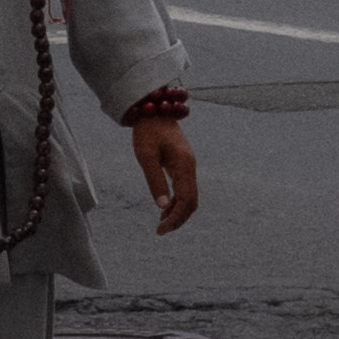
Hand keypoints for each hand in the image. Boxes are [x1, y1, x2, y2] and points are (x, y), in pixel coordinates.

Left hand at [132, 115, 198, 235]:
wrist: (154, 108)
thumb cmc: (147, 131)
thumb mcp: (146, 156)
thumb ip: (155, 180)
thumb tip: (162, 206)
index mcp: (184, 165)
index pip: (186, 200)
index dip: (176, 218)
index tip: (161, 229)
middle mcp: (190, 167)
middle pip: (192, 202)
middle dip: (178, 218)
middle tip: (160, 230)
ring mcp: (188, 166)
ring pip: (190, 196)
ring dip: (178, 211)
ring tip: (160, 223)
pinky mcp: (183, 164)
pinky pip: (185, 188)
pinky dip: (177, 201)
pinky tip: (164, 208)